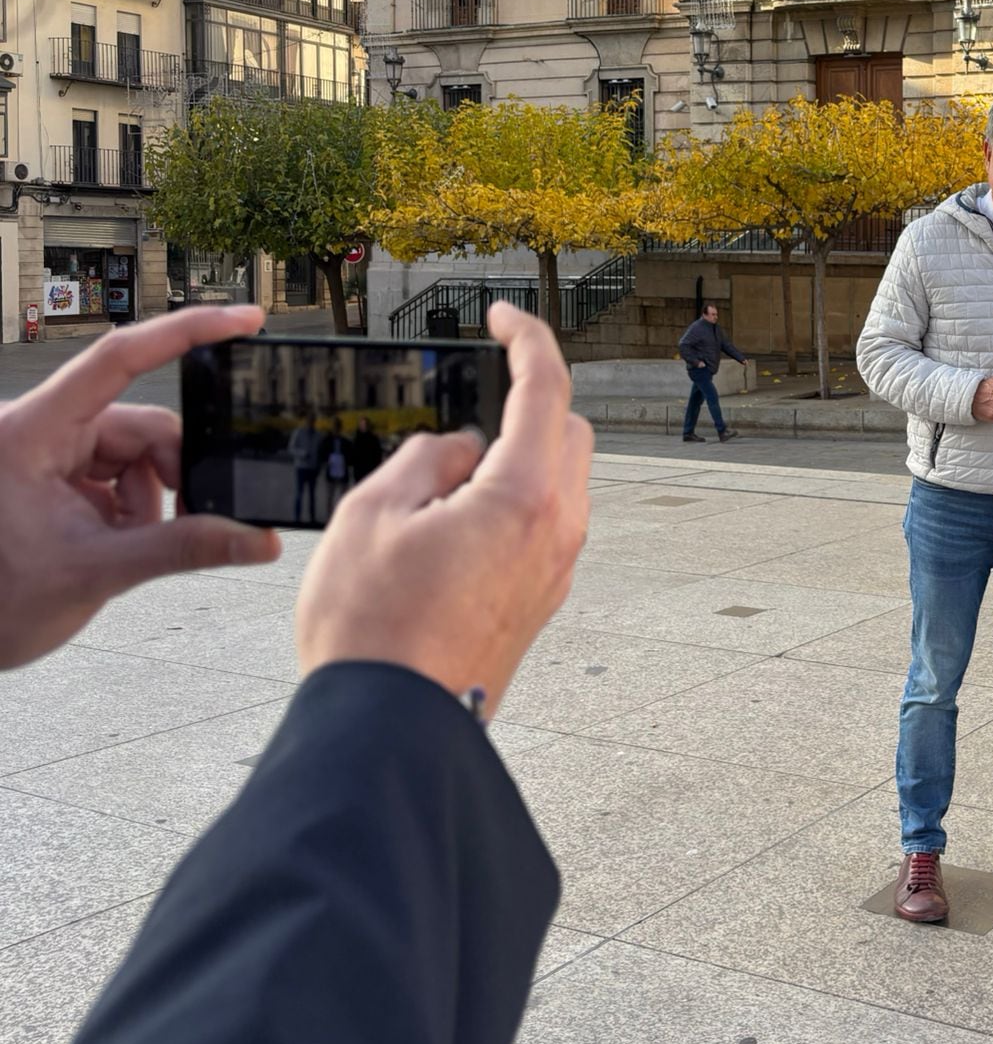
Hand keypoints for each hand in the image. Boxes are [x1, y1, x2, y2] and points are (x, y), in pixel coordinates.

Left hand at [0, 305, 282, 670]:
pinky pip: (125, 473)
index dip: (184, 332)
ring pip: (140, 451)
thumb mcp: (97, 572)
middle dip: (172, 474)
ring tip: (126, 545)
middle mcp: (41, 429)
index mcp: (30, 432)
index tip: (244, 319)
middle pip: (143, 423)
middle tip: (185, 519)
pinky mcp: (63, 474)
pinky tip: (116, 540)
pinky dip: (137, 507)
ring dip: (152, 498)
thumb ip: (183, 550)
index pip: (117, 358)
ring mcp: (53, 452)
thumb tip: (258, 540)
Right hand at [295, 304, 593, 718]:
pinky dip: (516, 500)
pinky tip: (455, 519)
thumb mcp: (372, 516)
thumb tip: (457, 453)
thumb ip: (423, 460)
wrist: (390, 726)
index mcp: (526, 494)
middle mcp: (559, 530)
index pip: (546, 387)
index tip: (502, 316)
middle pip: (569, 432)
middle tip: (473, 393)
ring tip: (443, 474)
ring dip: (521, 455)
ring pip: (561, 481)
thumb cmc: (374, 629)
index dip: (526, 337)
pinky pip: (545, 526)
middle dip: (531, 398)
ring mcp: (556, 571)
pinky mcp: (542, 602)